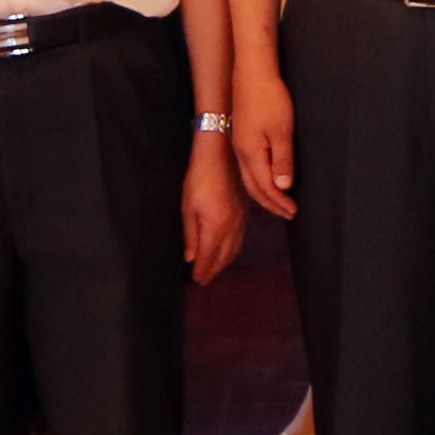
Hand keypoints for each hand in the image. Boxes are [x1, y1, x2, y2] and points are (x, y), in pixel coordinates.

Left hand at [183, 135, 246, 284]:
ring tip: (215, 269)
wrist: (222, 154)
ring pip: (235, 249)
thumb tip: (191, 257)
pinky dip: (233, 250)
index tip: (197, 279)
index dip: (203, 270)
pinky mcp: (246, 213)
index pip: (209, 257)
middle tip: (204, 279)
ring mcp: (242, 220)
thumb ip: (191, 235)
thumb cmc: (200, 177)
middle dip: (214, 269)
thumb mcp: (188, 207)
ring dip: (224, 262)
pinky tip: (228, 250)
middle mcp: (232, 227)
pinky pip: (241, 238)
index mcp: (216, 226)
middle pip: (224, 257)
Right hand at [232, 63, 298, 220]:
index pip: (265, 187)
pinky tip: (265, 177)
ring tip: (277, 201)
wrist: (252, 73)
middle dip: (271, 203)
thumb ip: (282, 160)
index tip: (293, 211)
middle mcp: (242, 153)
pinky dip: (258, 179)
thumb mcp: (282, 131)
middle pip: (254, 187)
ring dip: (264, 192)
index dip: (279, 202)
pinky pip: (249, 166)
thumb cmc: (269, 99)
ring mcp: (239, 144)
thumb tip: (283, 185)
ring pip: (250, 177)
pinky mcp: (242, 135)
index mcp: (251, 154)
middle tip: (287, 213)